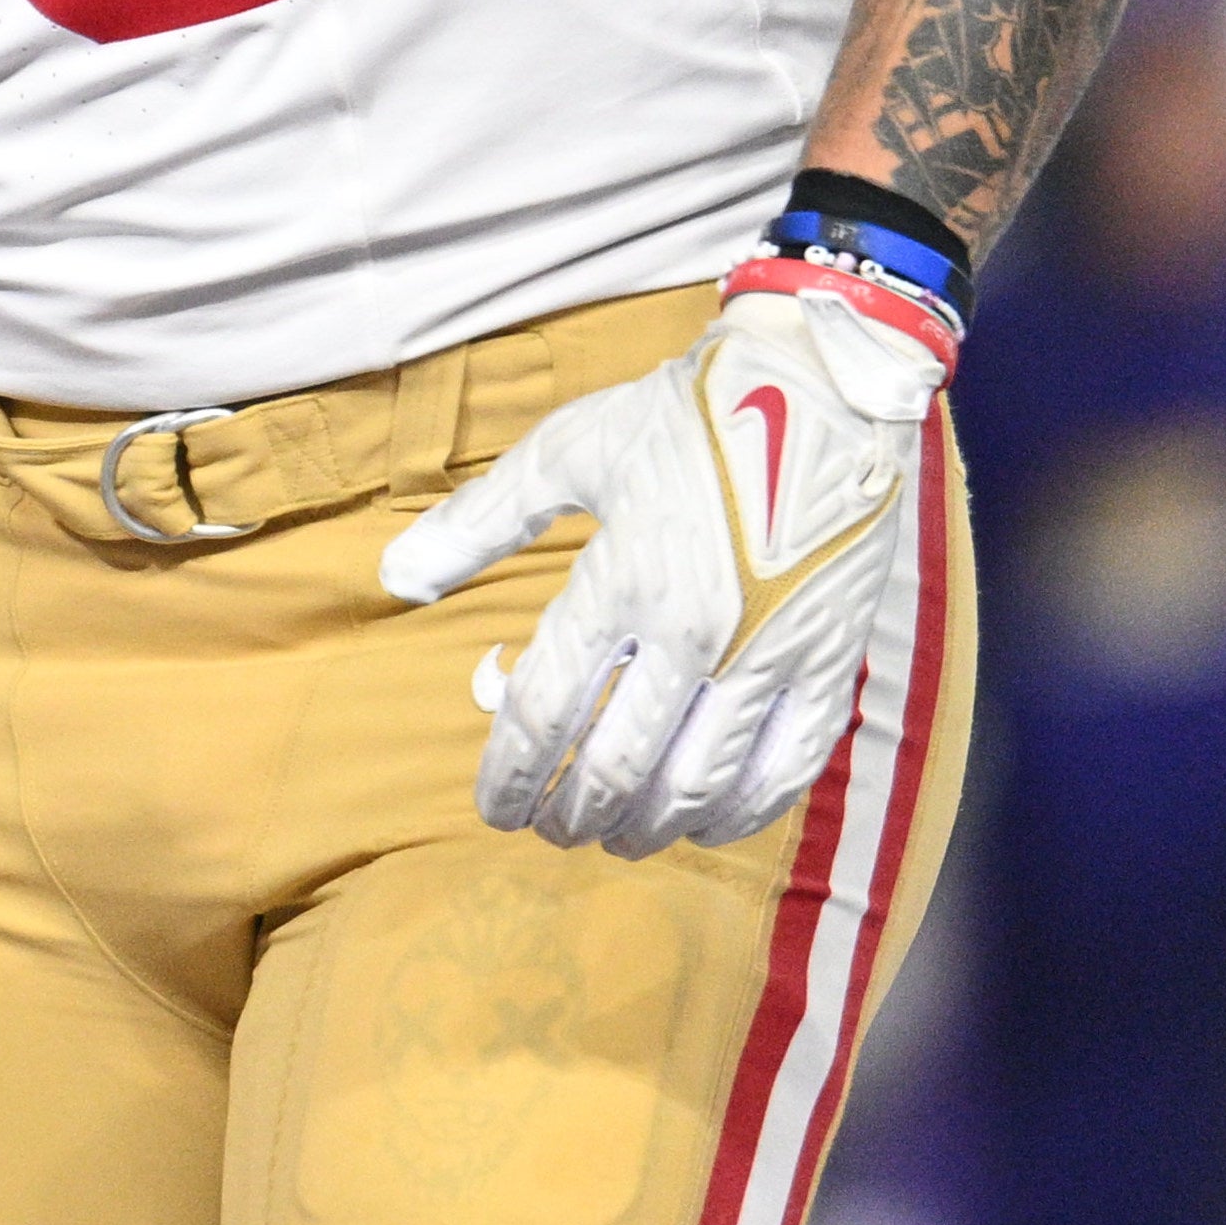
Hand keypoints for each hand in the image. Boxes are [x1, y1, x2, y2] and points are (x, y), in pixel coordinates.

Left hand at [379, 281, 944, 856]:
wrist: (820, 388)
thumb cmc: (680, 416)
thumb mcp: (567, 451)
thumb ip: (478, 520)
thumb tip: (395, 579)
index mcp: (622, 579)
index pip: (545, 711)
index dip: (510, 774)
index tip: (491, 807)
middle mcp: (695, 631)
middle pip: (616, 765)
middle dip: (570, 813)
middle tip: (546, 829)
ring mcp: (770, 656)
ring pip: (696, 784)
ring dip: (644, 827)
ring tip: (610, 836)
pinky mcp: (830, 665)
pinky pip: (785, 771)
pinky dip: (737, 814)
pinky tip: (702, 823)